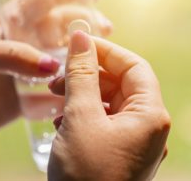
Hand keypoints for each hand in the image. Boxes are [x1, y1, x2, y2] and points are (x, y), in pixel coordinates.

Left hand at [0, 0, 111, 158]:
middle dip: (81, 24)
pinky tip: (82, 90)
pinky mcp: (27, 96)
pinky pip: (52, 92)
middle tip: (103, 28)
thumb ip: (14, 56)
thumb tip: (52, 65)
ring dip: (79, 55)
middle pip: (57, 27)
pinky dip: (67, 90)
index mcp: (6, 23)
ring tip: (100, 56)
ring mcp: (25, 70)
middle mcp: (19, 44)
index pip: (40, 0)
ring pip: (60, 57)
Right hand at [48, 31, 169, 180]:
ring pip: (107, 102)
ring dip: (80, 94)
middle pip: (119, 84)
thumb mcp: (80, 117)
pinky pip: (100, 121)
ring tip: (55, 97)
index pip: (133, 66)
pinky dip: (80, 114)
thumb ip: (81, 75)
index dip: (105, 51)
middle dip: (87, 75)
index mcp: (149, 115)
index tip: (76, 43)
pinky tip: (61, 121)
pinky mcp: (114, 152)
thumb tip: (80, 37)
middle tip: (58, 75)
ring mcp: (130, 141)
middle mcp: (145, 127)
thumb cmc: (86, 173)